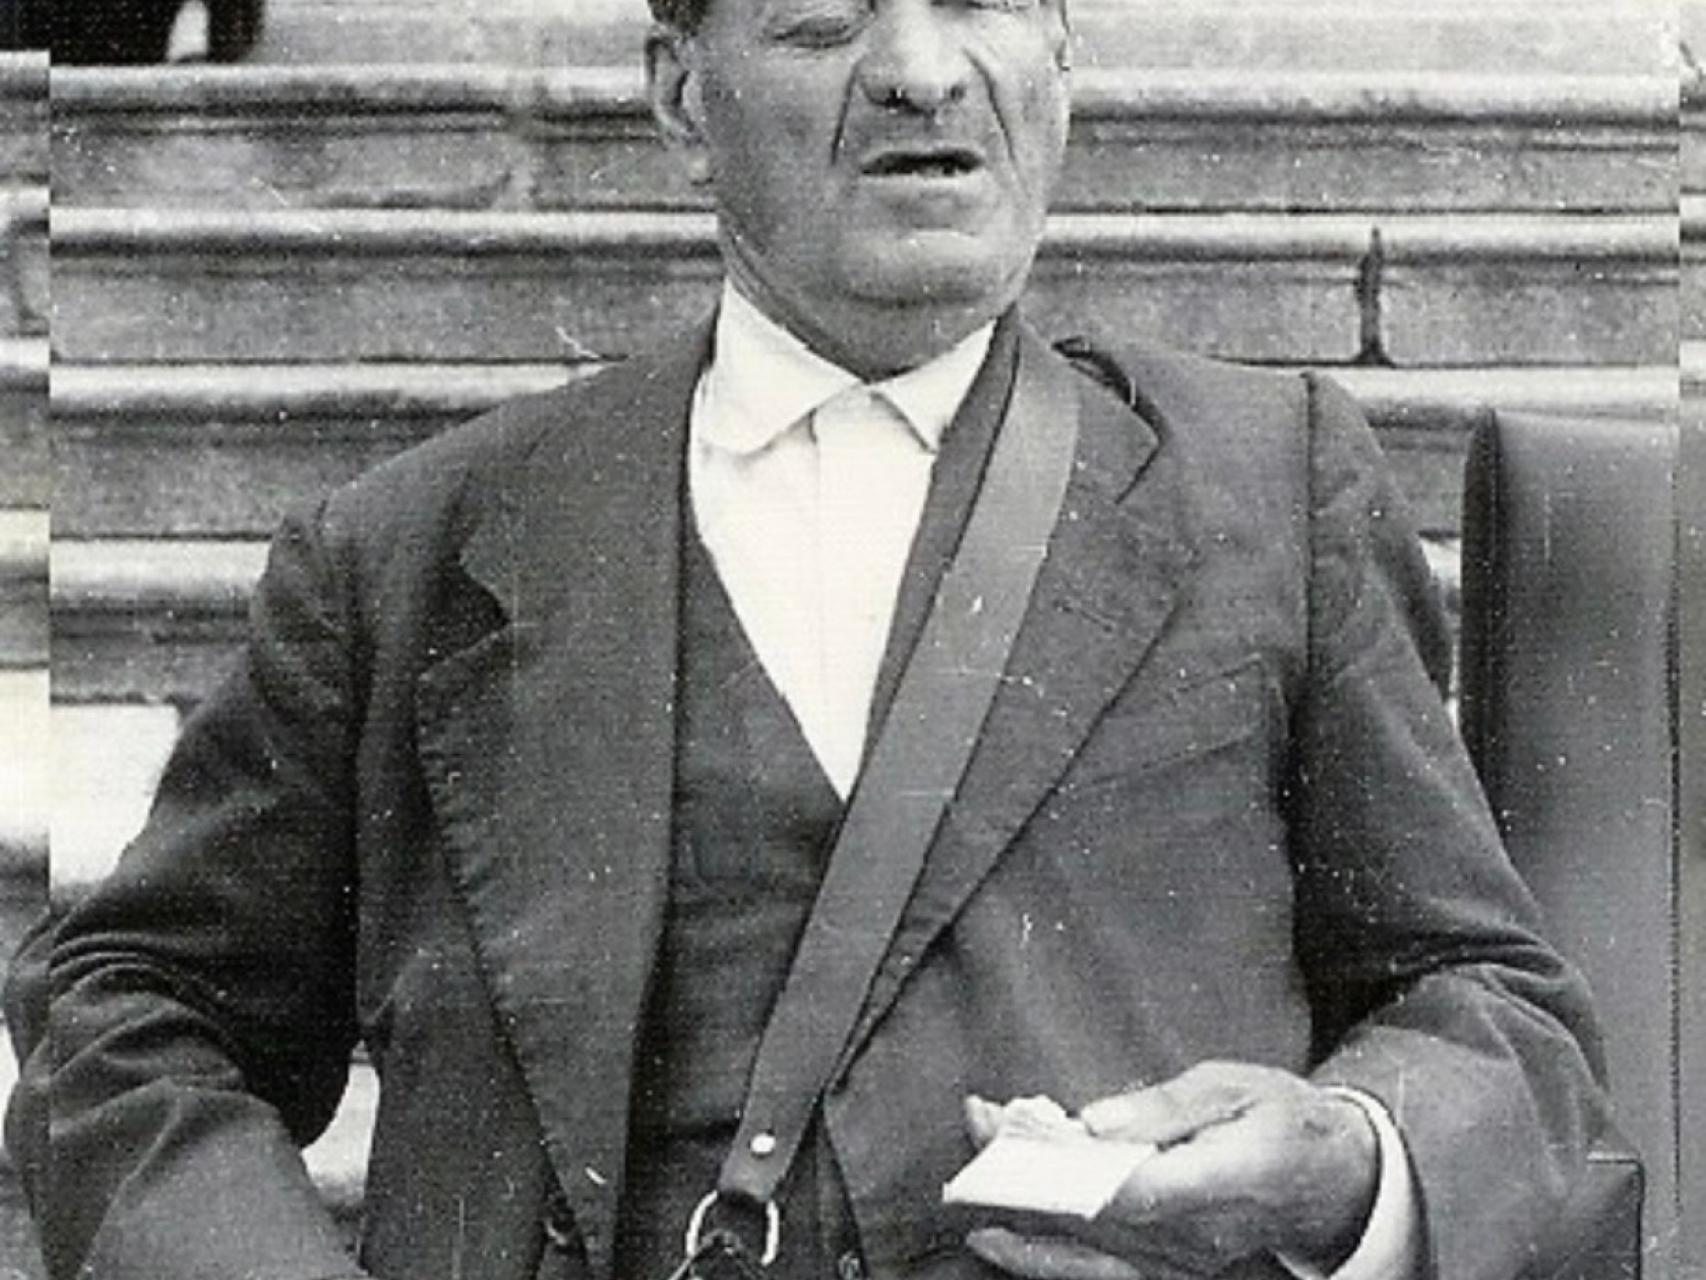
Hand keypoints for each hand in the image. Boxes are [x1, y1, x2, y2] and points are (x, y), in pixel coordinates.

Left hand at [963, 1062, 1378, 1279]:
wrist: (1332, 1181)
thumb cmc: (1283, 1119)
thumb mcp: (1236, 1087)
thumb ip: (1166, 1107)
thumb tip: (1096, 1121)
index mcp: (1228, 1177)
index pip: (1139, 1185)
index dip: (1072, 1166)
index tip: (1018, 1130)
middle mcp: (1204, 1235)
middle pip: (1101, 1216)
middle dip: (1030, 1171)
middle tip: (978, 1124)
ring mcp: (1189, 1262)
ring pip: (1094, 1250)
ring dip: (1027, 1215)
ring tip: (968, 1189)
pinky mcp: (1175, 1271)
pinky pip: (1105, 1272)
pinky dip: (1051, 1259)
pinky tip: (1005, 1243)